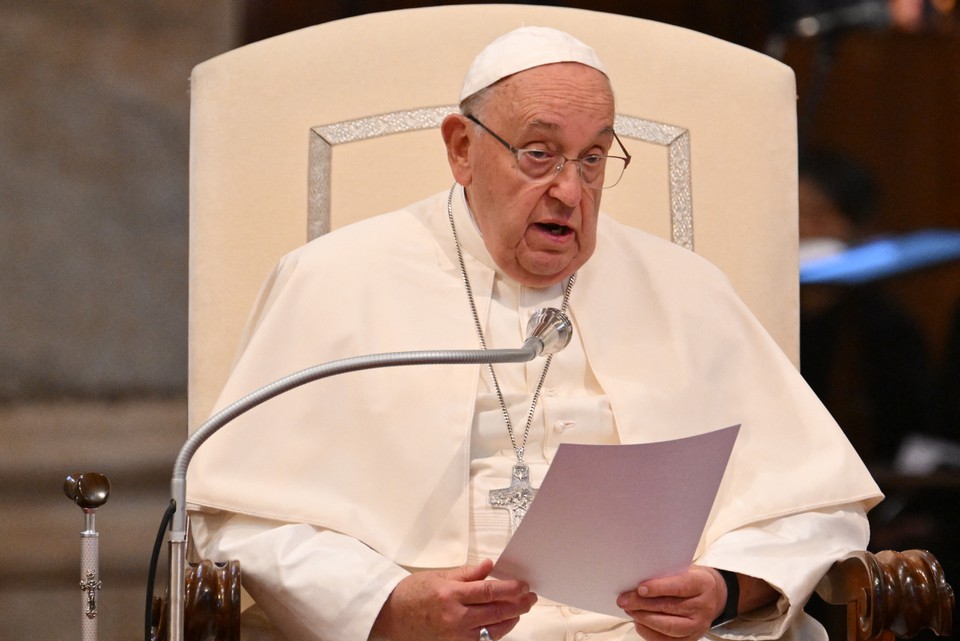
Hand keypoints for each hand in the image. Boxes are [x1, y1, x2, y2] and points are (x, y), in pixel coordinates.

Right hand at [371, 559, 537, 640]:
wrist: (390, 616)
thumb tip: (489, 566)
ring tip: (519, 610)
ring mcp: (455, 636)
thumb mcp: (439, 576)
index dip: (511, 589)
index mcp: (451, 594)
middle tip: (530, 598)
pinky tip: (502, 624)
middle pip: (496, 612)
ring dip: (510, 620)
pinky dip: (494, 632)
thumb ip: (467, 573)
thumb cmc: (412, 594)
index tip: (523, 586)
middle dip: (518, 605)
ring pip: (493, 631)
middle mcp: (454, 617)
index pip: (489, 591)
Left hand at [616, 565, 726, 640]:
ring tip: (629, 610)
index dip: (659, 588)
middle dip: (643, 604)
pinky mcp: (691, 639)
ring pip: (668, 626)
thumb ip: (667, 575)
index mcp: (702, 584)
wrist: (714, 596)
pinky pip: (667, 640)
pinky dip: (649, 631)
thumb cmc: (692, 580)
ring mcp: (698, 626)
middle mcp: (703, 607)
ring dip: (644, 618)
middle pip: (670, 607)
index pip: (680, 586)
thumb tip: (637, 581)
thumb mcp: (685, 570)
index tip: (640, 588)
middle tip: (624, 600)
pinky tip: (638, 622)